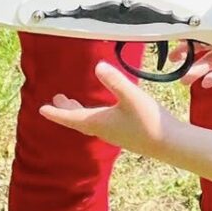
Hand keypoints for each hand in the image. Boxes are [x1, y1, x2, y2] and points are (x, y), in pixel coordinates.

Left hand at [40, 61, 170, 153]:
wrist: (169, 144)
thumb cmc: (149, 121)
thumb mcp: (132, 96)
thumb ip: (114, 81)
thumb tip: (97, 66)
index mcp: (99, 122)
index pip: (71, 117)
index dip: (56, 112)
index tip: (42, 109)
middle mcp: (102, 130)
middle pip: (78, 120)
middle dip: (66, 110)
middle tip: (56, 100)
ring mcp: (114, 133)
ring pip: (89, 122)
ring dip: (78, 112)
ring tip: (72, 103)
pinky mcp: (124, 134)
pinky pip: (100, 124)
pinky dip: (92, 115)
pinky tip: (101, 110)